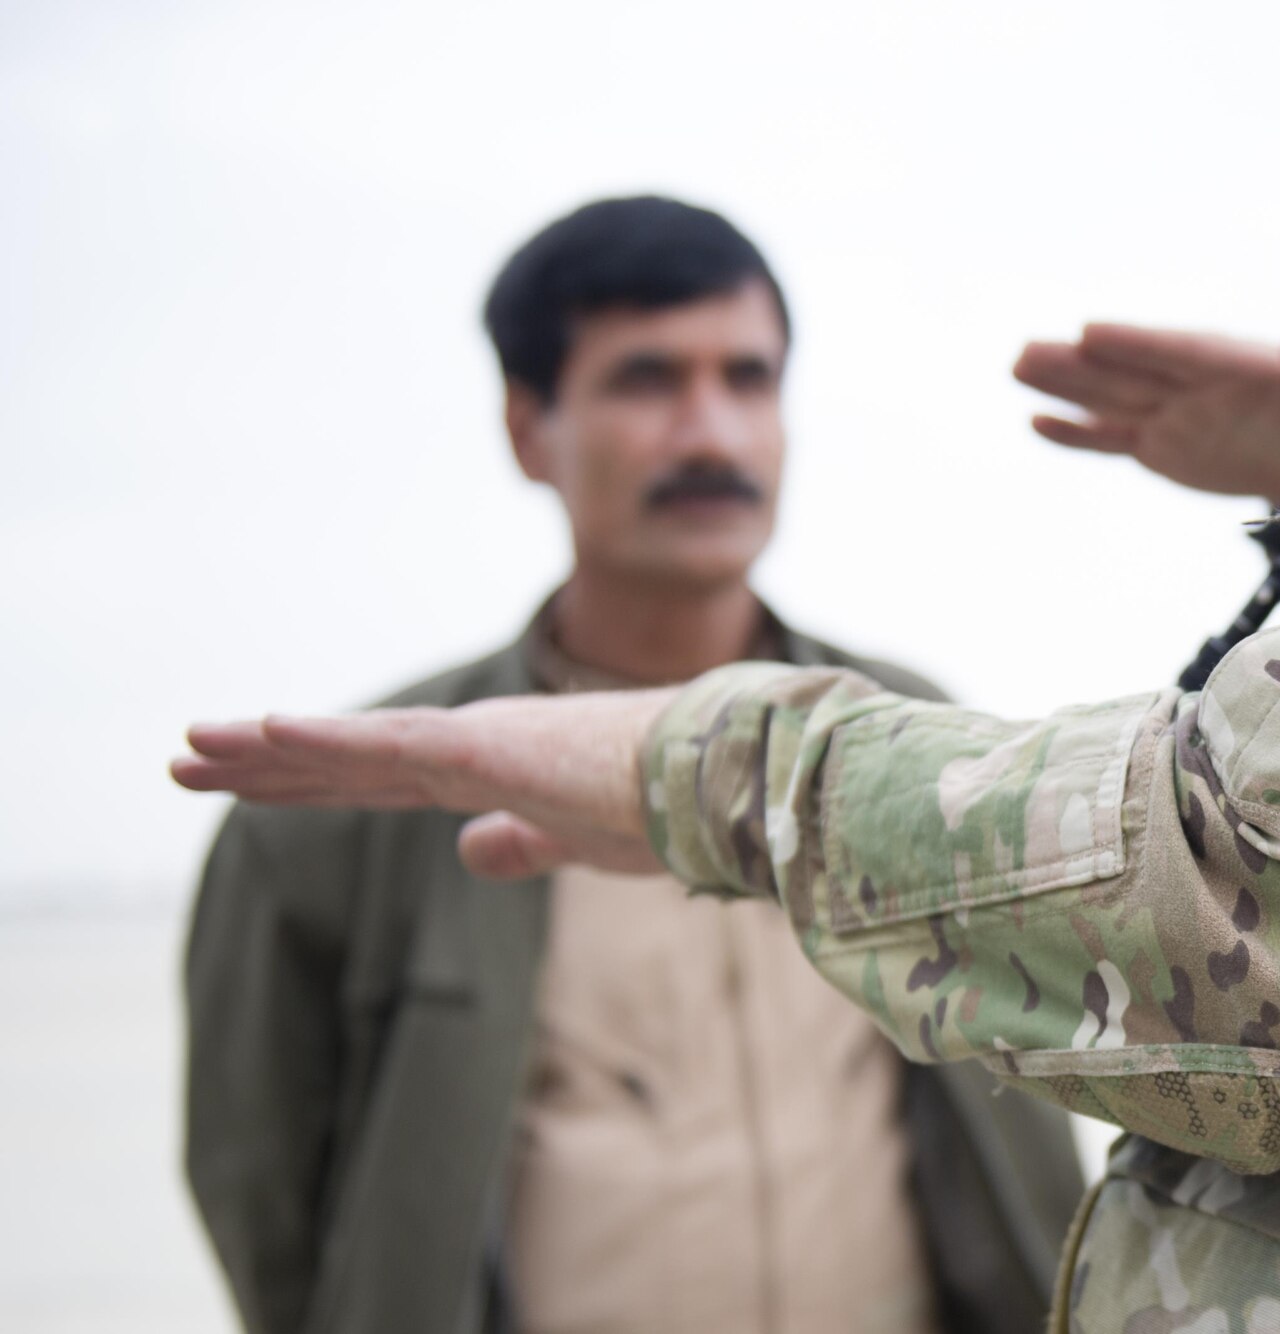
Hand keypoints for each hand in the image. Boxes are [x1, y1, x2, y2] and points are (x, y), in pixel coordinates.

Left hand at [171, 691, 676, 878]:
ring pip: (348, 746)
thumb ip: (525, 844)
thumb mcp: (576, 843)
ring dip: (265, 748)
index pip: (378, 779)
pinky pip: (389, 744)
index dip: (307, 780)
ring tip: (189, 748)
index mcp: (491, 771)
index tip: (244, 781)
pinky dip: (323, 737)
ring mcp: (475, 741)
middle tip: (182, 758)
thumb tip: (472, 852)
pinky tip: (264, 729)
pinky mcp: (487, 747)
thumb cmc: (663, 809)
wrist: (717, 779)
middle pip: (344, 757)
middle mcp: (471, 745)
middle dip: (263, 763)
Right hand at [1014, 323, 1279, 509]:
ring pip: (1109, 400)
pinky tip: (1037, 423)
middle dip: (1078, 363)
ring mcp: (1171, 414)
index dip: (1135, 342)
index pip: (1177, 350)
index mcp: (1234, 361)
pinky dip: (1077, 435)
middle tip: (1027, 351)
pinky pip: (1112, 440)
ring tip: (1018, 368)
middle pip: (1128, 371)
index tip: (1090, 331)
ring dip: (1063, 388)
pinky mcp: (1160, 445)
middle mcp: (1191, 384)